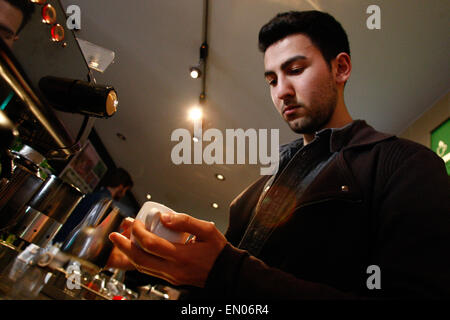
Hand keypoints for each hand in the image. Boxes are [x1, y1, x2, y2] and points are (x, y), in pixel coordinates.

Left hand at [108, 212, 227, 286]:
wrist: (226, 273)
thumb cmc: (218, 251)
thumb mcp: (208, 229)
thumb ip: (185, 221)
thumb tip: (164, 217)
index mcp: (182, 255)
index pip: (150, 244)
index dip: (138, 231)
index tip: (136, 222)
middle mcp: (173, 269)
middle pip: (139, 259)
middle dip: (124, 246)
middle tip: (115, 235)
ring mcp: (171, 277)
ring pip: (142, 267)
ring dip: (129, 254)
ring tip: (121, 242)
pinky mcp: (171, 280)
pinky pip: (150, 271)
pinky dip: (139, 260)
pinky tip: (137, 251)